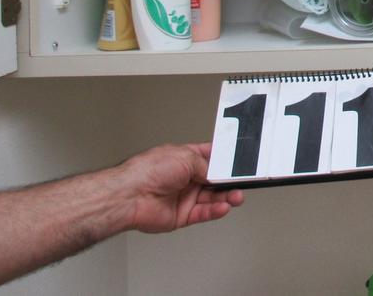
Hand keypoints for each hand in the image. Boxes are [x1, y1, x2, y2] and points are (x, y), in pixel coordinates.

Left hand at [113, 143, 243, 233]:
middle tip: (243, 183)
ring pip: (212, 198)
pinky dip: (215, 210)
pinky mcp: (182, 215)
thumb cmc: (148, 171)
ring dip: (226, 197)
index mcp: (185, 158)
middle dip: (230, 181)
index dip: (226, 160)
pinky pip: (204, 213)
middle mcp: (186, 178)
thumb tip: (219, 173)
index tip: (241, 163)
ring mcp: (185, 196)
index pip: (211, 157)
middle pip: (215, 180)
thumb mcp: (186, 157)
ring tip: (236, 197)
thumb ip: (207, 166)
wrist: (130, 196)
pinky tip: (224, 207)